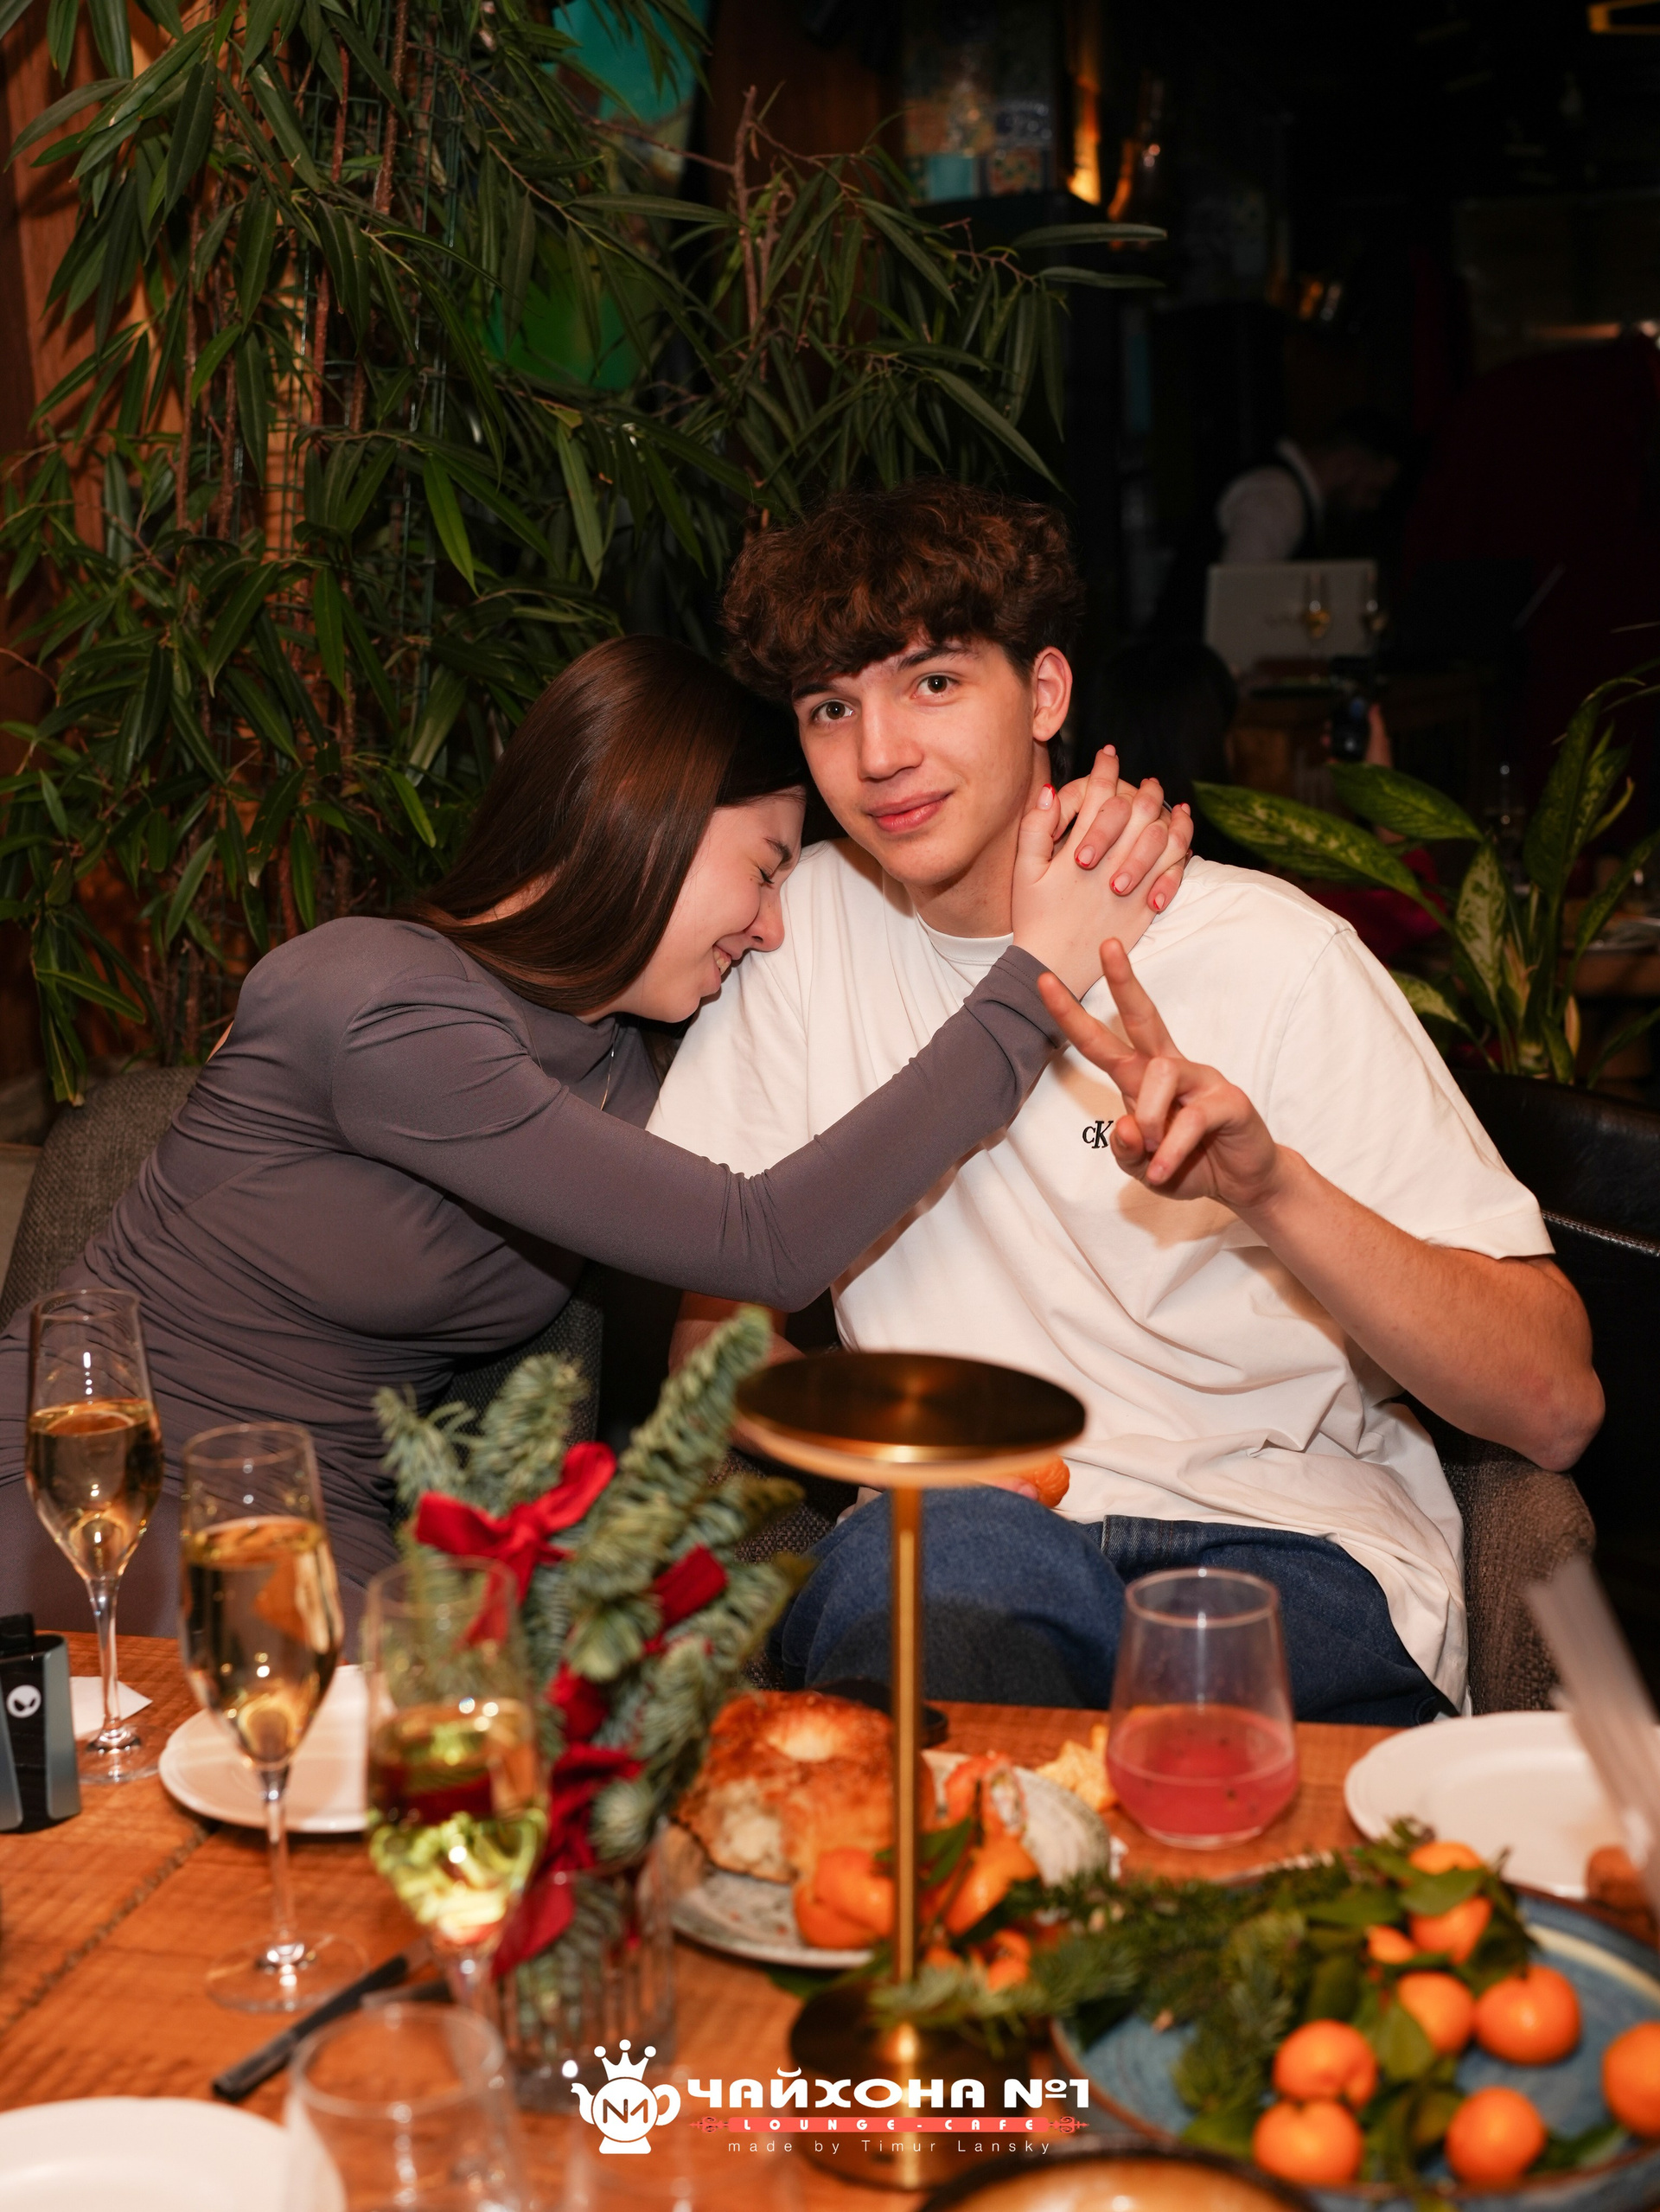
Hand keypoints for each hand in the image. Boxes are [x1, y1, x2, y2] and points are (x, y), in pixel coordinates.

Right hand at [1011, 757, 1191, 998]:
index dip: (1103, 771)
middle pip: (1134, 813)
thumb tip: (1051, 790)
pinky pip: (1172, 872)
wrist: (1053, 966)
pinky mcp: (1144, 909)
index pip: (1096, 798)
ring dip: (1165, 812)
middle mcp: (1107, 867)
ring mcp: (1130, 889)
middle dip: (1140, 788)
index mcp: (1075, 854)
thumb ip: (1035, 828)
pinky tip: (1182, 832)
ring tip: (1164, 800)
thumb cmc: (1033, 917)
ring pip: (1160, 839)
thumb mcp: (1023, 872)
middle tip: (1142, 779)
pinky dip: (1182, 848)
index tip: (1108, 754)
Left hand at [1037, 940, 1285, 1213]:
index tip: (1044, 982)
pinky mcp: (1230, 1101)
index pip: (1105, 1041)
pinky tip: (1163, 1170)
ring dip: (1149, 1119)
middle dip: (1123, 982)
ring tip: (1153, 1154)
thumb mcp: (1143, 1167)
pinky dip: (1171, 1150)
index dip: (1073, 1015)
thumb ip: (1127, 1151)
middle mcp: (1172, 1069)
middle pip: (1143, 1017)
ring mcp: (1203, 1080)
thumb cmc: (1190, 1167)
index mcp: (1144, 1078)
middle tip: (1107, 945)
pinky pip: (1191, 1118)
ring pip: (1161, 1074)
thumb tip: (1126, 1126)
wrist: (1243, 1185)